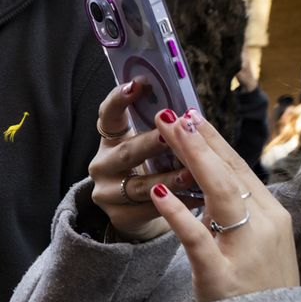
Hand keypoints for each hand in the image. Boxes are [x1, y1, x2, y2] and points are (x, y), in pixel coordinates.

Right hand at [87, 80, 197, 240]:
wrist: (137, 210)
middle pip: (125, 153)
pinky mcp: (119, 217)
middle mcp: (101, 165)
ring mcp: (107, 193)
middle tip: (171, 135)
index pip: (108, 116)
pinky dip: (176, 204)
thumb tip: (188, 109)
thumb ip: (162, 128)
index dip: (119, 100)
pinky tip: (198, 198)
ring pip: (139, 185)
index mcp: (110, 140)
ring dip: (167, 179)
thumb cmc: (150, 167)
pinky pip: (149, 210)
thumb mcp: (150, 145)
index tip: (136, 84)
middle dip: (150, 144)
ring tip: (191, 173)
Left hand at [147, 108, 298, 301]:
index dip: (213, 142)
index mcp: (272, 215)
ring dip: (191, 160)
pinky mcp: (220, 275)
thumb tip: (211, 180)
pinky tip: (159, 194)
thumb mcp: (258, 244)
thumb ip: (239, 214)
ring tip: (166, 136)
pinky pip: (197, 238)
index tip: (191, 117)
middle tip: (171, 115)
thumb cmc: (258, 289)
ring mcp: (244, 250)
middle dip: (198, 141)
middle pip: (228, 173)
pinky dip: (177, 214)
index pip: (240, 169)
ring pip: (218, 194)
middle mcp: (264, 226)